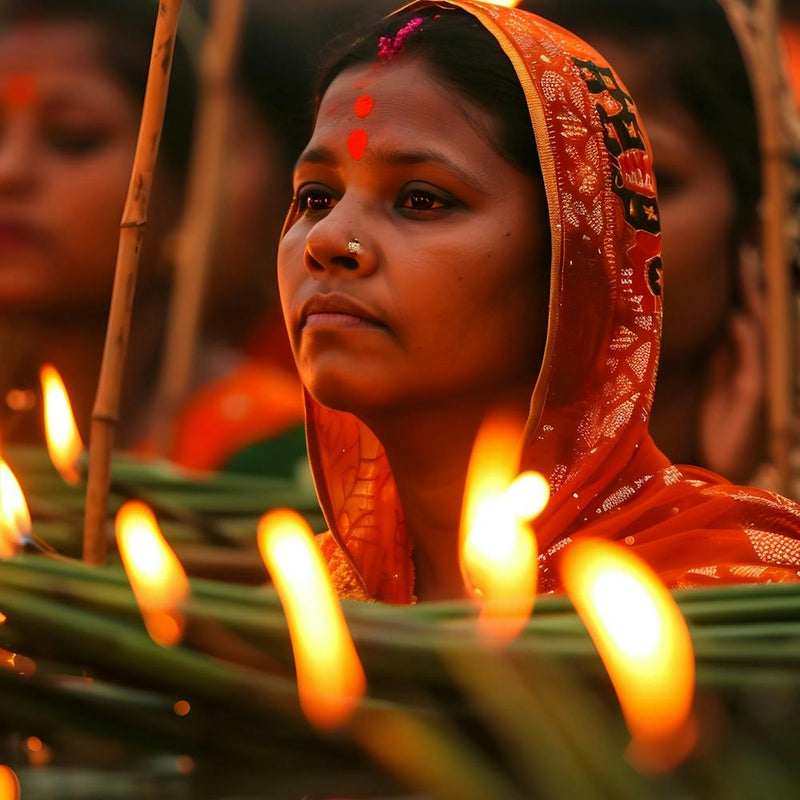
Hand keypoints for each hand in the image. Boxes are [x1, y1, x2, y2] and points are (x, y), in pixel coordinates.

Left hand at [699, 245, 765, 482]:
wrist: (726, 463)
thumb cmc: (719, 425)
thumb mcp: (715, 383)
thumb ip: (721, 355)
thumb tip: (721, 323)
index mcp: (743, 357)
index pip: (743, 312)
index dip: (741, 285)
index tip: (734, 252)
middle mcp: (755, 360)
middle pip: (755, 311)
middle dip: (751, 281)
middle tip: (744, 245)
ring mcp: (757, 373)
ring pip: (757, 326)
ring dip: (751, 297)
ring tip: (744, 265)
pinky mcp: (753, 391)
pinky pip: (751, 357)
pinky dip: (743, 336)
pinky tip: (735, 316)